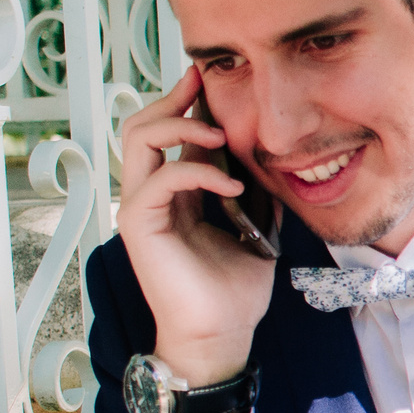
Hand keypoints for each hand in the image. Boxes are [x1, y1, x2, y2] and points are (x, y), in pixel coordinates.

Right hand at [116, 67, 274, 392]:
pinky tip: (231, 185)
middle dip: (174, 96)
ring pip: (139, 138)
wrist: (222, 333)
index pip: (172, 132)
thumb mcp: (256, 227)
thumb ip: (256, 191)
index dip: (190, 101)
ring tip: (220, 132)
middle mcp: (153, 192)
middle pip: (143, 123)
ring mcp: (141, 206)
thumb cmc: (235, 290)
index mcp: (177, 191)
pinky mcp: (139, 223)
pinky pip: (160, 177)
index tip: (215, 79)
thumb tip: (275, 158)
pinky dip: (197, 170)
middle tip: (204, 81)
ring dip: (180, 123)